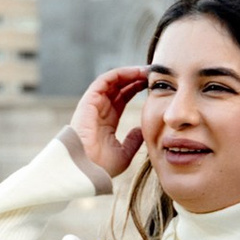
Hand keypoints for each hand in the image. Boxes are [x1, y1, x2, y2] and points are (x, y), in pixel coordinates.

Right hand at [63, 64, 154, 182]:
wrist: (87, 168)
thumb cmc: (101, 166)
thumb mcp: (123, 154)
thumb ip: (132, 141)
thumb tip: (140, 130)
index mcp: (107, 122)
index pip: (122, 99)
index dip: (136, 89)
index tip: (152, 85)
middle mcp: (100, 111)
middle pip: (118, 87)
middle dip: (135, 78)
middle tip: (153, 74)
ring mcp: (93, 105)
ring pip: (112, 81)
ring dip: (130, 73)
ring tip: (146, 71)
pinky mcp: (89, 100)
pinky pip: (105, 80)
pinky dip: (120, 74)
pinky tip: (135, 72)